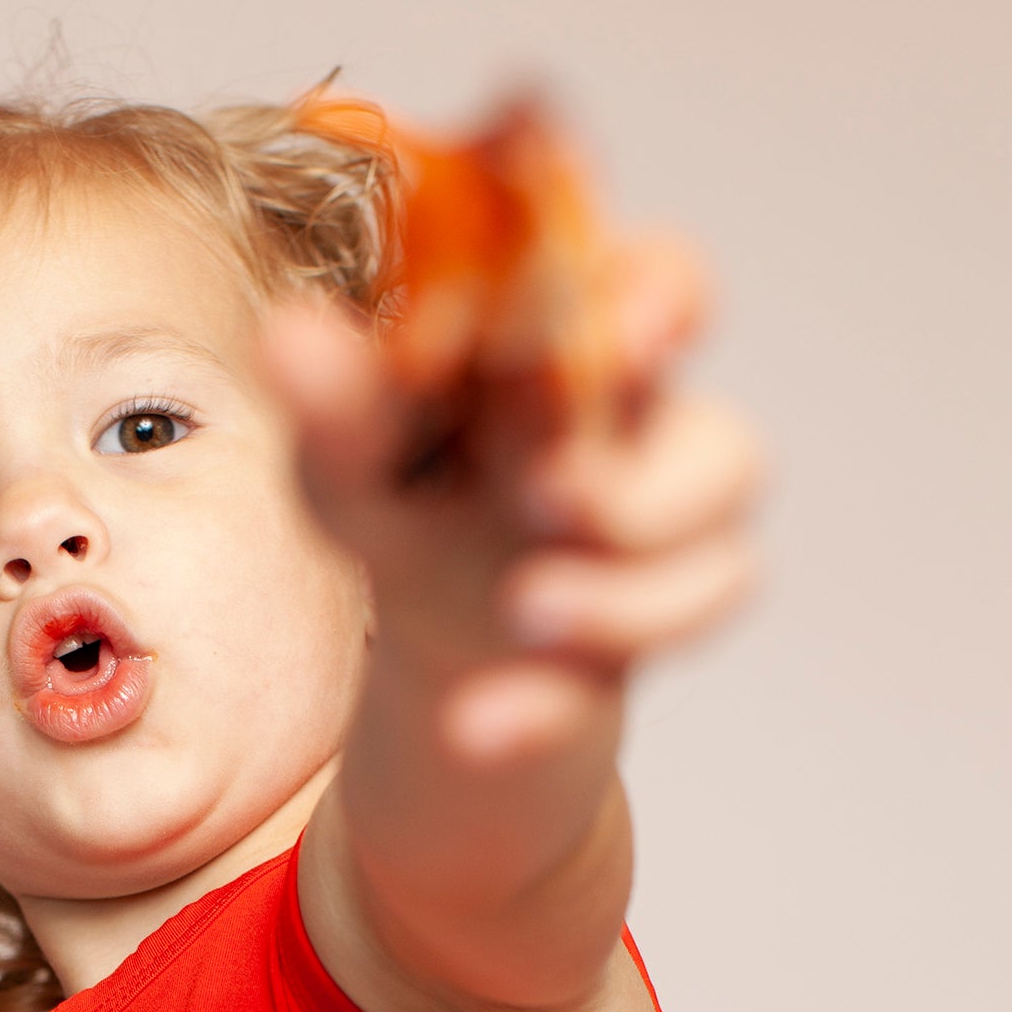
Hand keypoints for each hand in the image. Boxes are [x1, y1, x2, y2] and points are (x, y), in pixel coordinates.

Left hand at [267, 233, 761, 763]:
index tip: (627, 330)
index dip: (665, 297)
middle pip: (721, 444)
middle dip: (640, 482)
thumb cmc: (407, 502)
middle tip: (544, 496)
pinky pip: (633, 686)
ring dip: (619, 599)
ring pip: (718, 562)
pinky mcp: (641, 646)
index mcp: (577, 353)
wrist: (438, 647)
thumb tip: (290, 334)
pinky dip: (547, 708)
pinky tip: (475, 725)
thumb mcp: (350, 460)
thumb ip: (337, 407)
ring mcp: (664, 552)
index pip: (661, 286)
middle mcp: (647, 445)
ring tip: (521, 611)